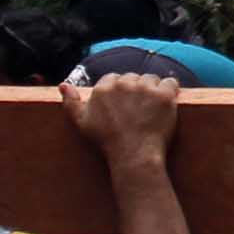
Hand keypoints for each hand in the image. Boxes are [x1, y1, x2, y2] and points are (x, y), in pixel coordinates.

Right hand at [62, 70, 181, 167]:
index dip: (120, 93)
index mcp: (103, 88)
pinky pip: (171, 83)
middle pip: (133, 77)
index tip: (124, 107)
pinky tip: (165, 104)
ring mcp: (145, 88)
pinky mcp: (164, 95)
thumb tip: (63, 85)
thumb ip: (70, 102)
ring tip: (151, 109)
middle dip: (136, 90)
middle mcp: (124, 84)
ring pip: (151, 79)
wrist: (133, 156)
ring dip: (152, 90)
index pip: (113, 79)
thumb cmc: (107, 142)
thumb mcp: (81, 123)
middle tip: (138, 111)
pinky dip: (170, 91)